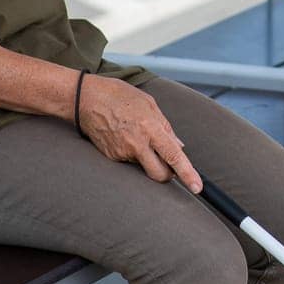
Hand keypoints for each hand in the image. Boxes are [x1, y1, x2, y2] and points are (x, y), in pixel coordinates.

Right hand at [78, 75, 203, 191]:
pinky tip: (124, 135)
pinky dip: (131, 153)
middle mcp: (137, 144)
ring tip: (136, 135)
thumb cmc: (120, 96)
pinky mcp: (111, 157)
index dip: (187, 173)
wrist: (86, 98)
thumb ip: (166, 127)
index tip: (197, 187)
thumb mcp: (149, 104)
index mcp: (151, 128)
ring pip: (143, 167)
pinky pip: (129, 161)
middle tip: (167, 163)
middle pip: (159, 174)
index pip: (174, 156)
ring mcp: (122, 153)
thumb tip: (179, 146)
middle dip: (167, 174)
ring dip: (147, 159)